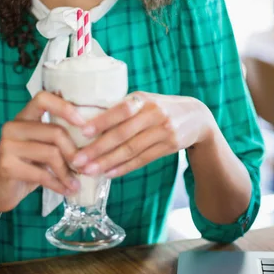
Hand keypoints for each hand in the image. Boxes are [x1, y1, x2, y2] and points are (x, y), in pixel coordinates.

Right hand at [0, 91, 83, 213]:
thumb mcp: (43, 146)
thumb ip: (58, 136)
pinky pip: (42, 174)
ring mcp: (7, 145)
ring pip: (51, 153)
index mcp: (23, 116)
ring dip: (68, 172)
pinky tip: (66, 190)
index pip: (43, 98)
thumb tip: (93, 132)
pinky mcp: (6, 165)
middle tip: (85, 167)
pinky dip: (58, 184)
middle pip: (54, 131)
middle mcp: (13, 126)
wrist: (0, 190)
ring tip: (77, 183)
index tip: (83, 123)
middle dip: (74, 151)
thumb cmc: (28, 165)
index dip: (64, 107)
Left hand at [71, 92, 216, 177]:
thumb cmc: (159, 106)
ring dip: (107, 162)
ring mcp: (163, 131)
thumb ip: (123, 108)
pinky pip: (142, 160)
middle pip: (123, 134)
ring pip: (131, 150)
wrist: (196, 116)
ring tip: (88, 170)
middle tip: (77, 160)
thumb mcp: (144, 99)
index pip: (121, 110)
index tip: (83, 132)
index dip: (102, 121)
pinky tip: (108, 174)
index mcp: (143, 99)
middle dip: (98, 148)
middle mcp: (154, 114)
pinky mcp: (169, 146)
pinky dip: (123, 168)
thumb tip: (87, 119)